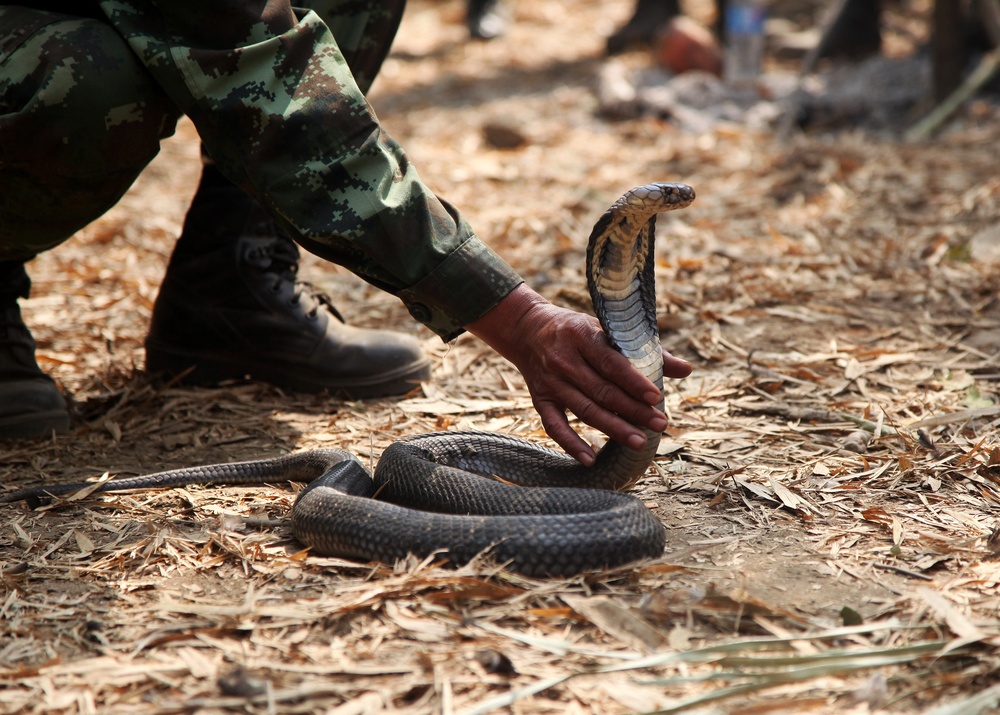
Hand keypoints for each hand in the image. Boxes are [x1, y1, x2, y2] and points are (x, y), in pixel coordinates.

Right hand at [467, 284, 691, 464]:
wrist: (527, 329)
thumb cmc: (577, 331)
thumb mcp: (606, 329)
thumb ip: (645, 350)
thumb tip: (686, 369)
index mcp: (582, 336)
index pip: (611, 363)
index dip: (633, 382)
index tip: (656, 398)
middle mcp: (564, 360)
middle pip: (601, 391)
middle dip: (632, 410)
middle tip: (660, 425)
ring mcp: (550, 382)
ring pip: (584, 410)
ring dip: (612, 428)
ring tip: (639, 443)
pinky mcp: (540, 399)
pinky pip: (554, 426)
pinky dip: (571, 444)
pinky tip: (590, 459)